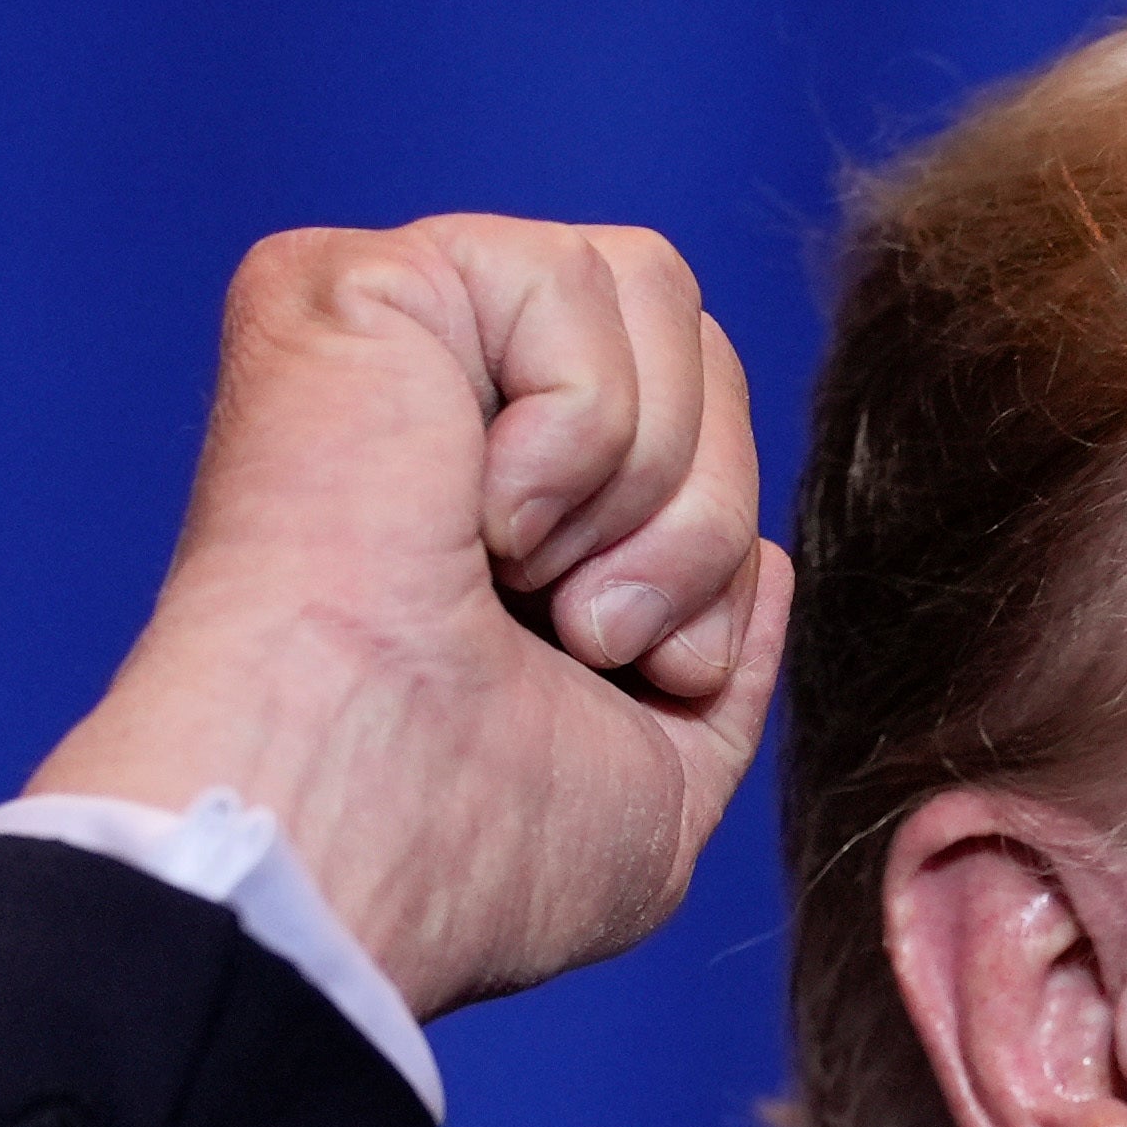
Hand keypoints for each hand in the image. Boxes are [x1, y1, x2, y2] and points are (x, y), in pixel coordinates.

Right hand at [24, 218, 791, 1018]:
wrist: (360, 840)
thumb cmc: (469, 848)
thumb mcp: (655, 780)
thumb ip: (720, 668)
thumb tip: (766, 554)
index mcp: (497, 504)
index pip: (698, 415)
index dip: (709, 546)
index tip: (618, 667)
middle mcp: (438, 395)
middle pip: (699, 344)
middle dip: (695, 517)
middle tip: (586, 634)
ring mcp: (396, 328)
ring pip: (657, 291)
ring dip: (646, 485)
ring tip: (530, 584)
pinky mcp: (360, 283)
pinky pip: (579, 278)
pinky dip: (577, 428)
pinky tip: (476, 522)